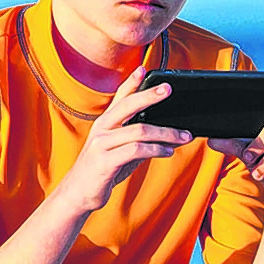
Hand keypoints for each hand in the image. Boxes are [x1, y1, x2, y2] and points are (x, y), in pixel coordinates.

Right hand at [60, 67, 188, 213]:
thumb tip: (170, 132)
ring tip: (184, 136)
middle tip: (168, 89)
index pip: (119, 97)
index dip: (131, 82)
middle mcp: (102, 129)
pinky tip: (168, 152)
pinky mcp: (105, 162)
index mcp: (105, 123)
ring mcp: (102, 144)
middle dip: (150, 95)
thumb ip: (139, 138)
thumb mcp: (120, 149)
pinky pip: (136, 150)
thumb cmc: (103, 170)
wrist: (78, 194)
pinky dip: (156, 150)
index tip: (145, 68)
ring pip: (139, 130)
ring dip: (166, 133)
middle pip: (128, 106)